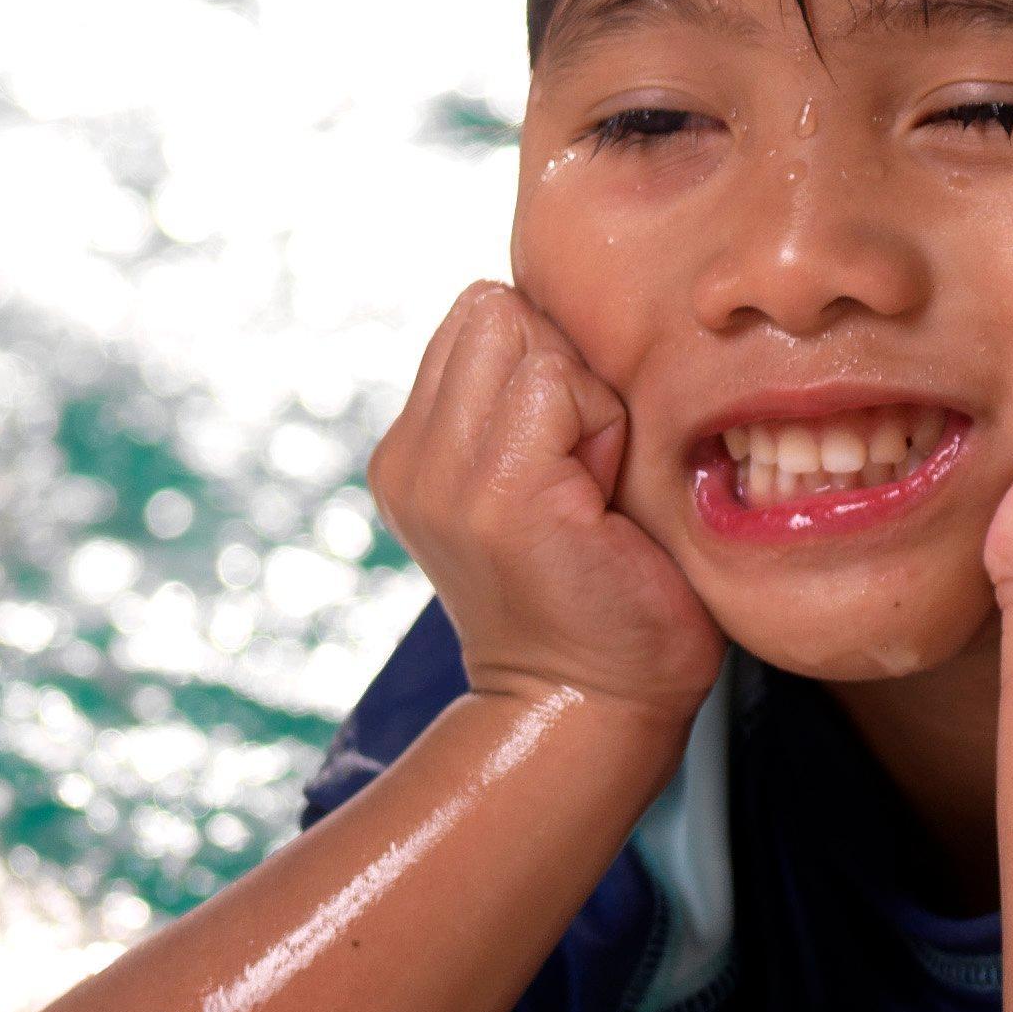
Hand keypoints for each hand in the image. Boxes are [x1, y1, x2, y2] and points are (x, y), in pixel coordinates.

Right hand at [367, 282, 721, 718]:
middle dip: (565, 371)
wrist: (591, 703)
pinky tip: (599, 505)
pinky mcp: (492, 492)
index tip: (570, 455)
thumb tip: (551, 308)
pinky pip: (559, 381)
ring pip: (529, 337)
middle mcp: (408, 458)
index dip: (550, 363)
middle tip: (584, 473)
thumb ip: (523, 399)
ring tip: (589, 491)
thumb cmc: (600, 586)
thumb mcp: (540, 475)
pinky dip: (604, 428)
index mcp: (413, 449)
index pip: (482, 312)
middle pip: (500, 310)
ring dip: (587, 401)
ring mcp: (439, 475)